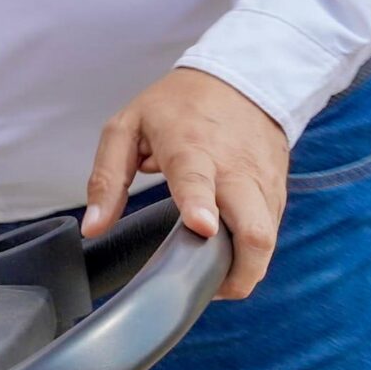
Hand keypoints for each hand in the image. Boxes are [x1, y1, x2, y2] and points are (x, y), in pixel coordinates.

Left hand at [86, 67, 284, 298]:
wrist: (240, 79)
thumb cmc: (176, 105)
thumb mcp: (126, 128)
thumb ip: (107, 179)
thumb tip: (92, 226)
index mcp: (190, 147)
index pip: (197, 180)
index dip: (200, 206)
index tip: (200, 227)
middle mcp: (234, 168)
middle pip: (253, 227)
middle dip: (239, 268)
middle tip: (210, 290)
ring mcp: (262, 182)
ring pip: (268, 237)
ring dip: (247, 267)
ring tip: (216, 280)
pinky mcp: (277, 191)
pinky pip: (271, 230)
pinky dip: (254, 251)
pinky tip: (229, 256)